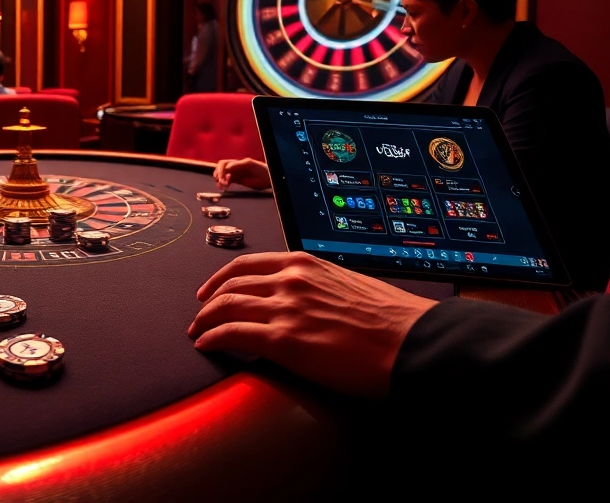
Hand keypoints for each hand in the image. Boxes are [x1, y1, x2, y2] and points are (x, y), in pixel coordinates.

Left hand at [188, 252, 436, 397]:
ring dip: (204, 321)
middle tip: (198, 316)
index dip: (222, 278)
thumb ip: (319, 289)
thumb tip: (306, 306)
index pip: (249, 264)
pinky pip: (231, 334)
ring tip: (197, 333)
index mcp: (305, 264)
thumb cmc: (391, 322)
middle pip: (231, 285)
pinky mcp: (284, 340)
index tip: (210, 290)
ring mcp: (286, 308)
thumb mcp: (348, 287)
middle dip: (208, 301)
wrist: (412, 343)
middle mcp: (290, 280)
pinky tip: (206, 346)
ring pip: (225, 306)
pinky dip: (212, 339)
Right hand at [212, 158, 271, 190]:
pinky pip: (227, 181)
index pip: (224, 164)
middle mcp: (235, 167)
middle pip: (221, 168)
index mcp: (237, 162)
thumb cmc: (262, 170)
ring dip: (219, 180)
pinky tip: (224, 188)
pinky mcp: (238, 180)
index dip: (221, 171)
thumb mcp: (250, 165)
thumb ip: (238, 165)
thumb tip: (227, 167)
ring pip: (223, 175)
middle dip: (218, 174)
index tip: (222, 179)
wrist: (269, 178)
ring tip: (221, 186)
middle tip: (220, 182)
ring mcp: (236, 173)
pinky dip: (224, 184)